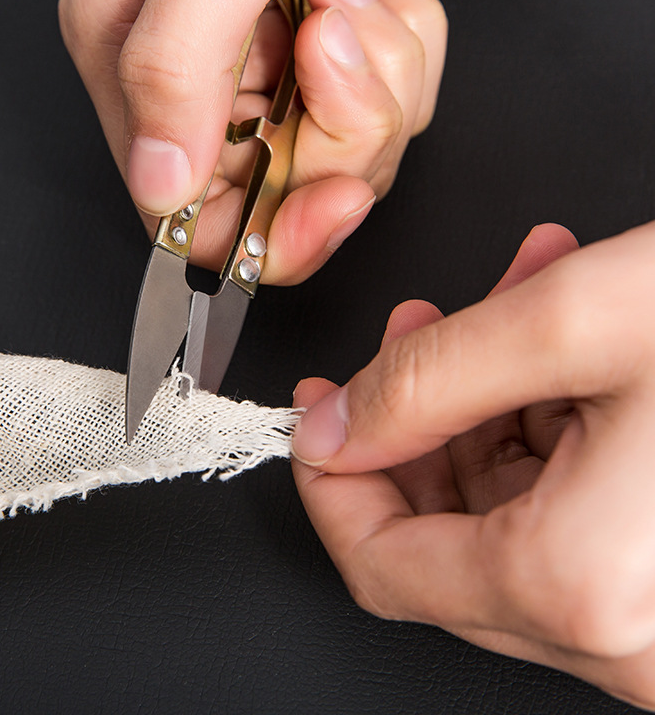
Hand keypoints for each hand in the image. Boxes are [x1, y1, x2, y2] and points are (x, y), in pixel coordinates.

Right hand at [58, 0, 453, 283]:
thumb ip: (173, 70)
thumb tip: (158, 185)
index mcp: (139, 66)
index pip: (188, 215)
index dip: (265, 232)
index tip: (330, 201)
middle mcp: (205, 81)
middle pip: (276, 197)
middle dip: (339, 142)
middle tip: (341, 52)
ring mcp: (278, 71)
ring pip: (341, 157)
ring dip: (380, 84)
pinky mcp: (343, 53)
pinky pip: (390, 107)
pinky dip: (409, 52)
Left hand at [292, 221, 654, 709]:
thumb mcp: (579, 320)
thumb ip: (428, 379)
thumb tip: (336, 424)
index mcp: (581, 584)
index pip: (382, 564)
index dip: (332, 482)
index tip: (317, 416)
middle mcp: (627, 633)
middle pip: (442, 539)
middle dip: (415, 421)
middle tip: (408, 337)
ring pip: (509, 515)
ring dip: (485, 405)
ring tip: (500, 307)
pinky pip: (574, 514)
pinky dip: (548, 425)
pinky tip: (558, 347)